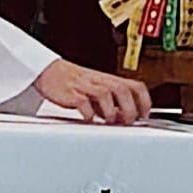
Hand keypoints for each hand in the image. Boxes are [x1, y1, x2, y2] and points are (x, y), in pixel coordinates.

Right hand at [32, 58, 150, 125]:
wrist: (49, 71)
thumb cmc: (74, 82)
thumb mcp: (97, 89)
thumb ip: (111, 102)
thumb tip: (124, 118)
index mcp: (109, 79)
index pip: (135, 86)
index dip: (144, 101)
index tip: (144, 115)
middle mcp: (99, 81)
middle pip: (122, 90)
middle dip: (129, 109)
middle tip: (127, 121)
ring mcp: (84, 86)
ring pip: (105, 94)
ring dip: (111, 111)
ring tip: (108, 120)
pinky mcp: (70, 93)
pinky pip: (82, 103)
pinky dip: (89, 113)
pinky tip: (89, 118)